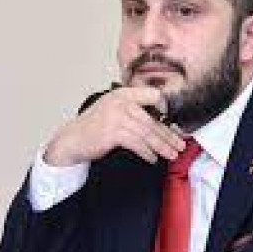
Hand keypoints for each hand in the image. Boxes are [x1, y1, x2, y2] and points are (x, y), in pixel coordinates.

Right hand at [43, 86, 185, 165]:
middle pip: (152, 119)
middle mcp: (120, 101)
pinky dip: (147, 152)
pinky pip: (137, 143)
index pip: (153, 95)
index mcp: (123, 93)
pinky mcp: (112, 132)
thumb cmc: (96, 127)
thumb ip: (135, 112)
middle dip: (169, 135)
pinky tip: (152, 158)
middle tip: (179, 145)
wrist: (72, 139)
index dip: (166, 108)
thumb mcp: (115, 110)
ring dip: (162, 146)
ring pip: (147, 133)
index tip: (174, 124)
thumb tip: (162, 123)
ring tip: (171, 154)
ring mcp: (115, 116)